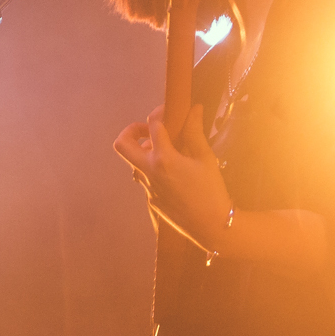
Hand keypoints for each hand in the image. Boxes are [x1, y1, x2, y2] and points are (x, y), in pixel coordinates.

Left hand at [113, 105, 231, 251]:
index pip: (153, 124)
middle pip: (122, 145)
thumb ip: (195, 132)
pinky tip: (174, 174)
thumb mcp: (206, 158)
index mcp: (164, 158)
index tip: (169, 111)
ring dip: (144, 152)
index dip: (160, 112)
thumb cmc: (211, 190)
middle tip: (147, 130)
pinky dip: (154, 170)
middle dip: (131, 131)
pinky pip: (144, 179)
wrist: (211, 226)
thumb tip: (194, 109)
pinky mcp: (150, 200)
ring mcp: (147, 188)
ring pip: (134, 163)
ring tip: (167, 151)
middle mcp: (149, 172)